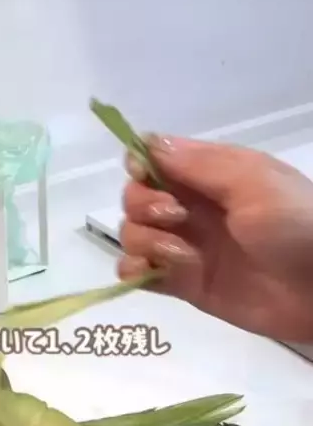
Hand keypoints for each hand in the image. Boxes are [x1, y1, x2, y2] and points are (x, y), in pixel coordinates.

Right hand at [119, 134, 312, 341]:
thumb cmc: (295, 224)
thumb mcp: (252, 180)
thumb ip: (197, 163)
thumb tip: (144, 142)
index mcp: (208, 175)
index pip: (152, 160)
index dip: (139, 165)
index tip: (145, 175)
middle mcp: (189, 208)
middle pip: (134, 197)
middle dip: (143, 204)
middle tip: (176, 217)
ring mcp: (182, 246)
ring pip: (131, 234)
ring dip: (145, 240)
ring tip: (182, 255)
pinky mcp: (180, 283)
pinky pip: (135, 272)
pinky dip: (136, 270)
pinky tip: (157, 272)